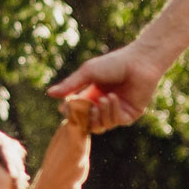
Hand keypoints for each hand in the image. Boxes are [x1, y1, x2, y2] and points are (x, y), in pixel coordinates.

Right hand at [50, 45, 164, 130]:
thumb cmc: (113, 63)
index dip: (70, 112)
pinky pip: (114, 121)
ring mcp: (115, 112)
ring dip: (100, 113)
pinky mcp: (128, 116)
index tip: (65, 107)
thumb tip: (49, 93)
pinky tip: (114, 98)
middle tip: (85, 106)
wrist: (139, 62)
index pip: (75, 112)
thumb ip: (70, 85)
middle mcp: (102, 106)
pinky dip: (112, 110)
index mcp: (90, 95)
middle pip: (86, 123)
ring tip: (104, 98)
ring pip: (100, 126)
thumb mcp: (87, 73)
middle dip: (83, 117)